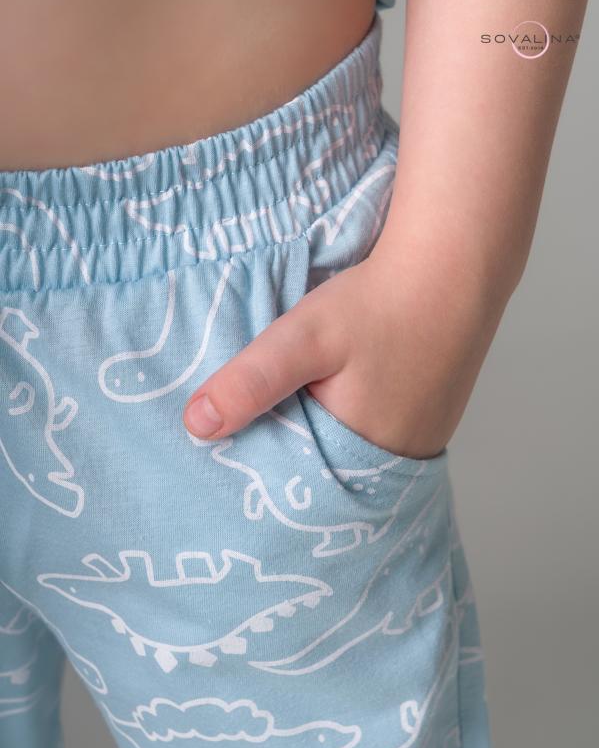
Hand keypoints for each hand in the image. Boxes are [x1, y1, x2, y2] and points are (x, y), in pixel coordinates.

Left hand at [182, 246, 507, 459]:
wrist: (452, 263)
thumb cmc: (377, 302)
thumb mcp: (301, 339)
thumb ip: (250, 383)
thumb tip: (196, 427)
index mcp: (365, 458)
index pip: (302, 484)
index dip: (269, 465)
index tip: (241, 447)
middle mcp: (402, 459)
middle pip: (331, 469)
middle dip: (298, 449)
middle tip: (270, 419)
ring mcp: (424, 438)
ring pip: (357, 450)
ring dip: (329, 432)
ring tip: (304, 404)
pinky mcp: (435, 415)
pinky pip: (383, 432)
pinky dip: (359, 418)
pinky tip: (349, 389)